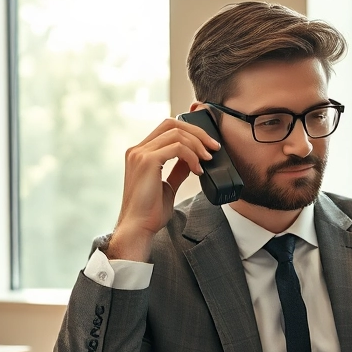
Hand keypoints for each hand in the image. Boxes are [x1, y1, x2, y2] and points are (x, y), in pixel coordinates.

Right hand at [105, 117, 220, 260]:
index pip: (166, 128)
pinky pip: (177, 147)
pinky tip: (198, 169)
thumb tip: (192, 159)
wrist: (139, 227)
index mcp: (140, 153)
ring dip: (197, 145)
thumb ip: (178, 169)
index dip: (190, 131)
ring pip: (176, 133)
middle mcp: (137, 150)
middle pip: (172, 124)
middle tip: (214, 147)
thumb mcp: (168, 185)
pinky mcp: (147, 161)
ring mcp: (140, 154)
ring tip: (207, 160)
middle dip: (197, 132)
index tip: (208, 145)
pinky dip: (192, 156)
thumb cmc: (150, 212)